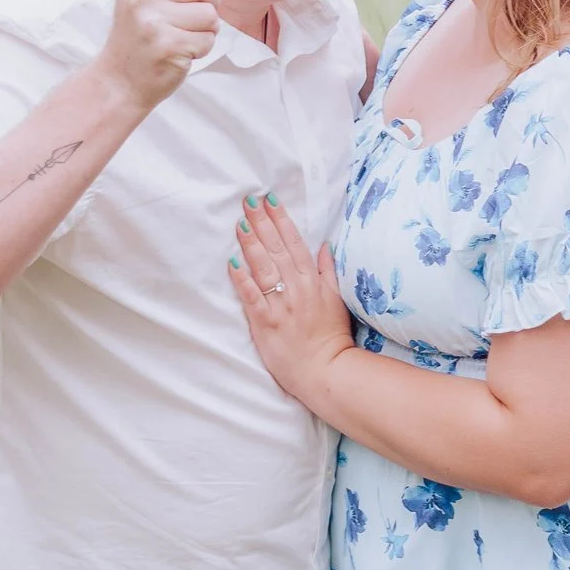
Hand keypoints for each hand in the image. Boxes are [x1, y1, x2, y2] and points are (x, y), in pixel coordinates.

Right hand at [101, 0, 223, 108]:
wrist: (120, 80)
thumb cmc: (140, 36)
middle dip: (209, 0)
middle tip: (189, 16)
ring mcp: (153, 21)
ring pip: (211, 13)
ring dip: (205, 28)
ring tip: (182, 35)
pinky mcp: (169, 46)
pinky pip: (208, 38)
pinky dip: (202, 47)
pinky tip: (180, 51)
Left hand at [230, 194, 353, 413]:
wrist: (327, 370)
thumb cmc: (331, 336)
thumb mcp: (337, 299)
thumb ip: (329, 271)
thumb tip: (325, 245)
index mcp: (313, 280)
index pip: (294, 242)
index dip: (281, 220)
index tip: (269, 199)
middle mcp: (297, 288)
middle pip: (276, 249)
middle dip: (262, 223)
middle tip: (248, 200)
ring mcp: (281, 305)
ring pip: (264, 268)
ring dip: (251, 244)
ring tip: (239, 223)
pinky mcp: (266, 324)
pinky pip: (252, 298)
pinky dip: (242, 280)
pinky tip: (232, 263)